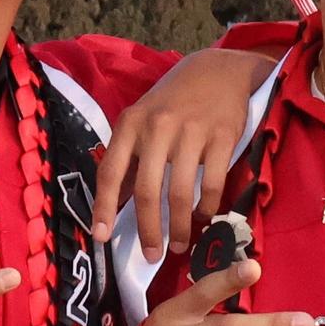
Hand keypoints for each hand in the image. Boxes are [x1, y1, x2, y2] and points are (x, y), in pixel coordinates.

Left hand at [93, 48, 275, 260]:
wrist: (217, 70)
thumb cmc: (174, 102)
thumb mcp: (143, 120)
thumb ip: (129, 158)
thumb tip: (113, 204)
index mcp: (131, 124)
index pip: (110, 171)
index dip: (104, 207)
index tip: (102, 236)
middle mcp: (157, 127)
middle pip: (147, 190)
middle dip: (149, 230)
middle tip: (151, 255)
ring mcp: (191, 131)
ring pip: (180, 192)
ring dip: (181, 226)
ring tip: (181, 243)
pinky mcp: (222, 136)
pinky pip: (212, 183)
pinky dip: (208, 207)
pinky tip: (205, 217)